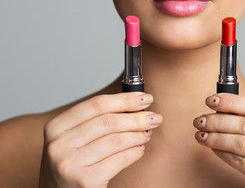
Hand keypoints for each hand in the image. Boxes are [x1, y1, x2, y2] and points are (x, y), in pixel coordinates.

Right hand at [39, 92, 162, 187]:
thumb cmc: (72, 166)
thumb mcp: (74, 140)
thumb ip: (97, 122)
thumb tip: (134, 106)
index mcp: (56, 127)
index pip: (96, 105)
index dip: (124, 99)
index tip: (145, 98)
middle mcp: (58, 144)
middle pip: (108, 121)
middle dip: (137, 118)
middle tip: (155, 117)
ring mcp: (69, 164)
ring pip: (116, 140)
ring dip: (138, 135)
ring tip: (148, 134)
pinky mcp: (85, 181)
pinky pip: (120, 159)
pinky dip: (135, 152)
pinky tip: (140, 149)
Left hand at [193, 93, 244, 187]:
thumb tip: (227, 110)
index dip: (233, 101)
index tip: (213, 100)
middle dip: (219, 120)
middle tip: (200, 119)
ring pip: (241, 141)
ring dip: (216, 136)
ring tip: (201, 134)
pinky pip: (240, 161)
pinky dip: (222, 153)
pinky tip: (213, 148)